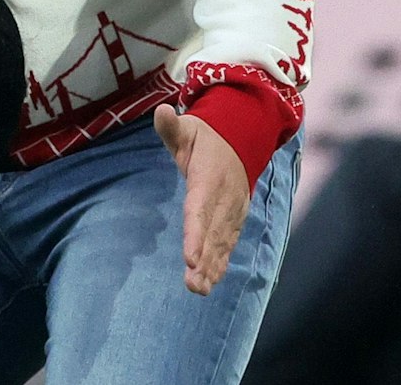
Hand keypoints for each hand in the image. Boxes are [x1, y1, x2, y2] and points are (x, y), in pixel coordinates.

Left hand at [154, 105, 249, 295]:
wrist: (240, 138)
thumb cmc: (204, 136)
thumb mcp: (187, 127)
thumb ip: (171, 126)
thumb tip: (161, 110)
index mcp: (209, 178)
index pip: (199, 210)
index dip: (195, 235)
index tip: (189, 257)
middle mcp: (224, 199)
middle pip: (211, 234)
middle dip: (203, 261)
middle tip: (192, 285)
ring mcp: (232, 211)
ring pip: (221, 243)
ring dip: (211, 268)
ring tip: (198, 290)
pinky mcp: (235, 218)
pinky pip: (228, 244)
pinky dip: (221, 263)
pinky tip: (210, 283)